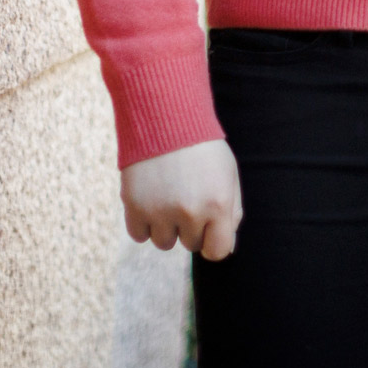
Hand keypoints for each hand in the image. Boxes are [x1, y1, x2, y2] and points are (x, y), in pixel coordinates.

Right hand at [121, 138, 242, 260]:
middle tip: (186, 195)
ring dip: (165, 226)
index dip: (213, 241)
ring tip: (167, 195)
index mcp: (219, 204)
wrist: (165, 117)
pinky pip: (139, 235)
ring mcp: (160, 211)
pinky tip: (149, 198)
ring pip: (163, 243)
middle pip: (190, 245)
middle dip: (190, 226)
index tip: (208, 229)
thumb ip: (232, 211)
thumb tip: (224, 246)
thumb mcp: (228, 173)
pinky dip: (143, 222)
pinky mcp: (135, 207)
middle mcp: (190, 212)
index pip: (218, 251)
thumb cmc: (202, 147)